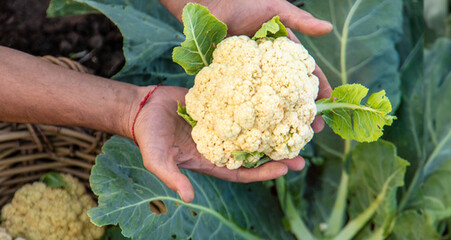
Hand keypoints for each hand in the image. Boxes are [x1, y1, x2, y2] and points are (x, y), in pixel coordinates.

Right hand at [132, 86, 305, 202]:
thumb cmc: (149, 135)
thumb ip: (172, 177)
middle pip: (256, 153)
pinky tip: (278, 103)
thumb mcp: (157, 159)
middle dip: (279, 154)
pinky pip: (246, 109)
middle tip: (303, 153)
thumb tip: (188, 197)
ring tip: (299, 128)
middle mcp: (223, 145)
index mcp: (212, 160)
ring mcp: (225, 126)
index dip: (264, 172)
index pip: (244, 171)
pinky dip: (261, 108)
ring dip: (275, 131)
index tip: (285, 168)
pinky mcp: (224, 106)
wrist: (142, 106)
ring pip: (256, 131)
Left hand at [159, 0, 333, 130]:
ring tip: (289, 139)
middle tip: (313, 131)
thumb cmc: (244, 1)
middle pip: (290, 95)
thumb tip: (328, 28)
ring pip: (268, 102)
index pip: (305, 74)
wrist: (210, 1)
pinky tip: (257, 132)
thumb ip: (300, 21)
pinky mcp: (230, 80)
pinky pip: (242, 100)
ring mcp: (250, 76)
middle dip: (303, 113)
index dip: (318, 89)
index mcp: (283, 53)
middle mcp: (268, 69)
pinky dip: (251, 116)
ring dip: (279, 121)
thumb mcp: (276, 10)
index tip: (327, 105)